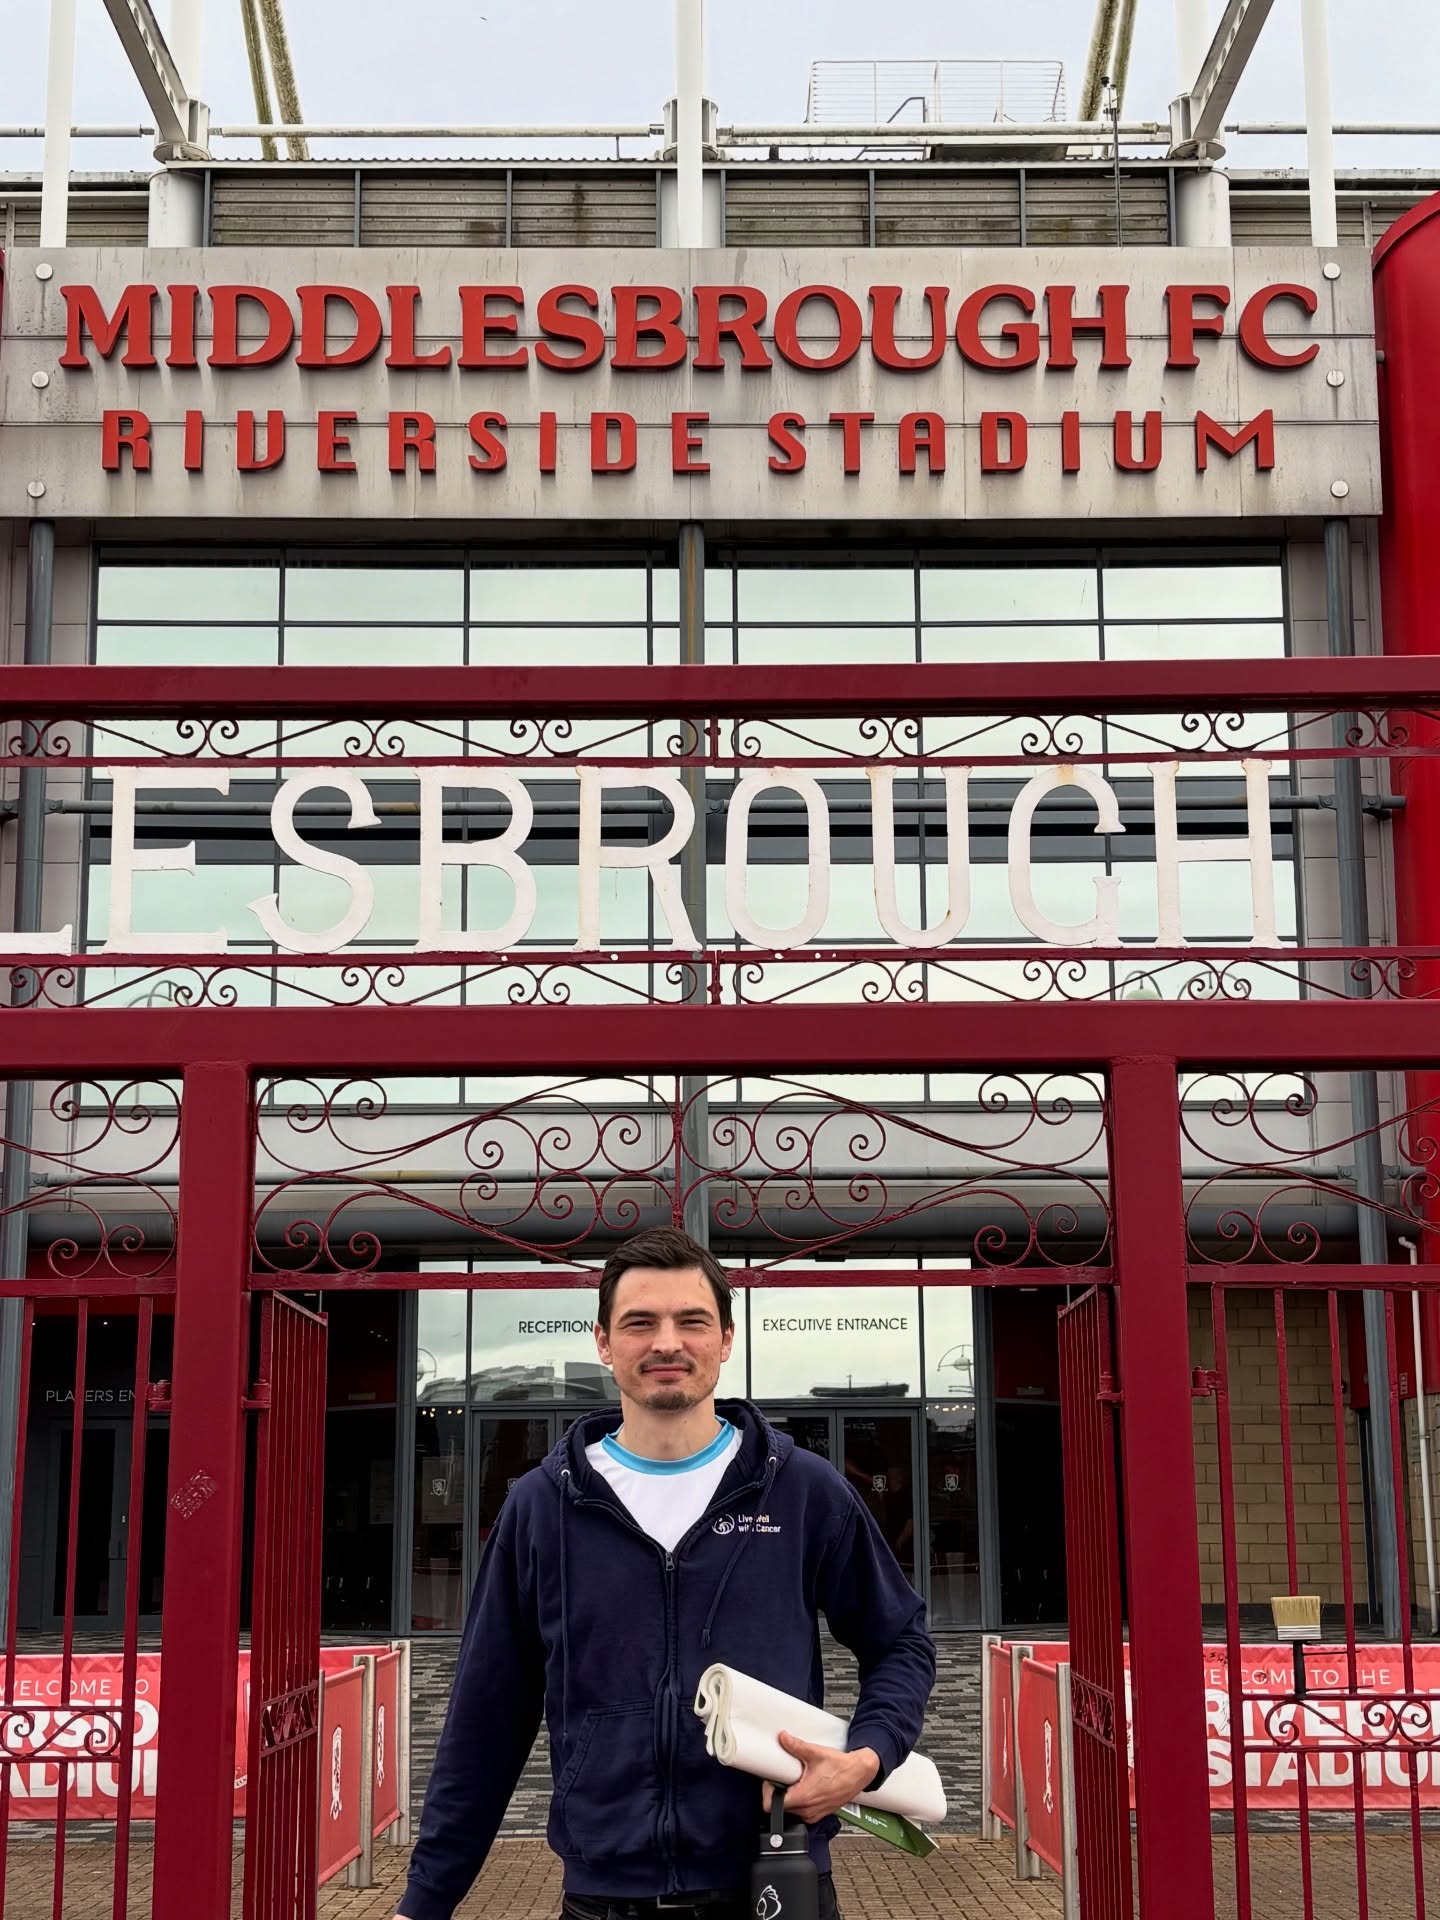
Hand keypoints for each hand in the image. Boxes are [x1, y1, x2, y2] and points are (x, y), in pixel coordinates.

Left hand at [761, 1732, 880, 1824]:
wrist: (860, 1774)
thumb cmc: (842, 1767)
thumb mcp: (816, 1753)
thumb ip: (797, 1746)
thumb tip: (783, 1738)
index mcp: (804, 1797)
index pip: (772, 1806)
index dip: (767, 1792)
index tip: (770, 1780)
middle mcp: (808, 1810)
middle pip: (781, 1807)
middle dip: (778, 1792)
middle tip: (782, 1777)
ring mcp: (814, 1814)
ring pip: (791, 1810)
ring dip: (789, 1797)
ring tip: (795, 1780)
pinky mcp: (819, 1814)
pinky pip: (802, 1811)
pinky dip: (800, 1800)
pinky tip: (804, 1786)